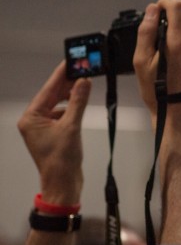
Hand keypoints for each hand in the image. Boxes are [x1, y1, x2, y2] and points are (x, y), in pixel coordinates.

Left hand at [17, 62, 91, 203]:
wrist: (63, 183)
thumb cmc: (61, 159)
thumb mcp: (71, 126)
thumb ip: (78, 102)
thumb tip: (83, 82)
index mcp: (31, 118)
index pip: (48, 90)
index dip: (61, 75)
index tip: (71, 61)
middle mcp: (34, 121)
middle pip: (52, 95)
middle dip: (67, 83)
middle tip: (83, 69)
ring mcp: (43, 127)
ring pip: (58, 104)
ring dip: (71, 95)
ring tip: (85, 85)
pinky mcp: (53, 133)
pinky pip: (62, 113)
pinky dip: (72, 107)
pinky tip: (81, 104)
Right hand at [133, 0, 180, 127]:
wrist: (179, 114)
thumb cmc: (156, 92)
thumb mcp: (141, 62)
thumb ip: (146, 32)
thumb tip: (151, 11)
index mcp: (176, 42)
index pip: (177, 6)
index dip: (165, 2)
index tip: (157, 8)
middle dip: (173, 14)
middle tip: (160, 26)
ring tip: (167, 44)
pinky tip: (177, 59)